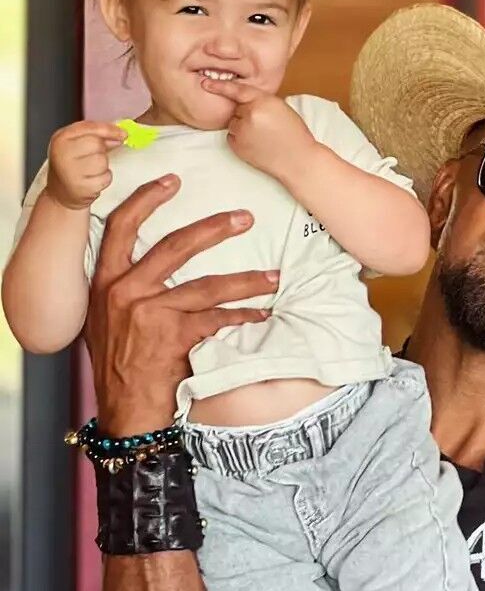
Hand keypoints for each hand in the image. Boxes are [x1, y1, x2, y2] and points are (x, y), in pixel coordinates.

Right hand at [46, 119, 124, 210]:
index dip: (109, 129)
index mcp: (61, 138)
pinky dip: (104, 179)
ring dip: (103, 166)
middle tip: (94, 157)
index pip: (89, 127)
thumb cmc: (72, 166)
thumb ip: (95, 135)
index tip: (123, 133)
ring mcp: (71, 171)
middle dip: (102, 150)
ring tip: (92, 170)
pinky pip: (106, 177)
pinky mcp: (82, 187)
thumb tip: (120, 134)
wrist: (61, 193)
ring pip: (102, 161)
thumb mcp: (76, 144)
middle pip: (97, 144)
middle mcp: (63, 153)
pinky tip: (93, 180)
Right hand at [84, 175, 277, 433]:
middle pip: (175, 246)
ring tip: (273, 275)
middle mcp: (123, 291)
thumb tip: (150, 266)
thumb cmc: (119, 365)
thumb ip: (123, 289)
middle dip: (215, 228)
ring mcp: (148, 313)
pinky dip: (244, 316)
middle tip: (245, 217)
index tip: (172, 179)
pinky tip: (262, 314)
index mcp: (104, 281)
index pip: (120, 226)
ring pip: (207, 285)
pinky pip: (218, 319)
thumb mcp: (107, 320)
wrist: (124, 411)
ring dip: (246, 280)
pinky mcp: (173, 336)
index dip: (145, 198)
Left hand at [200, 79, 315, 182]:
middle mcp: (249, 115)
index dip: (220, 86)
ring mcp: (241, 132)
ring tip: (263, 137)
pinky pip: (232, 137)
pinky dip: (240, 140)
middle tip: (266, 125)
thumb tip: (242, 103)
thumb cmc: (294, 134)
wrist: (298, 160)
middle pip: (237, 109)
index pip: (238, 90)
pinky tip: (257, 145)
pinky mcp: (237, 147)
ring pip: (233, 123)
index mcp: (262, 102)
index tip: (206, 83)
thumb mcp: (281, 108)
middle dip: (246, 114)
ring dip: (243, 127)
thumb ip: (261, 102)